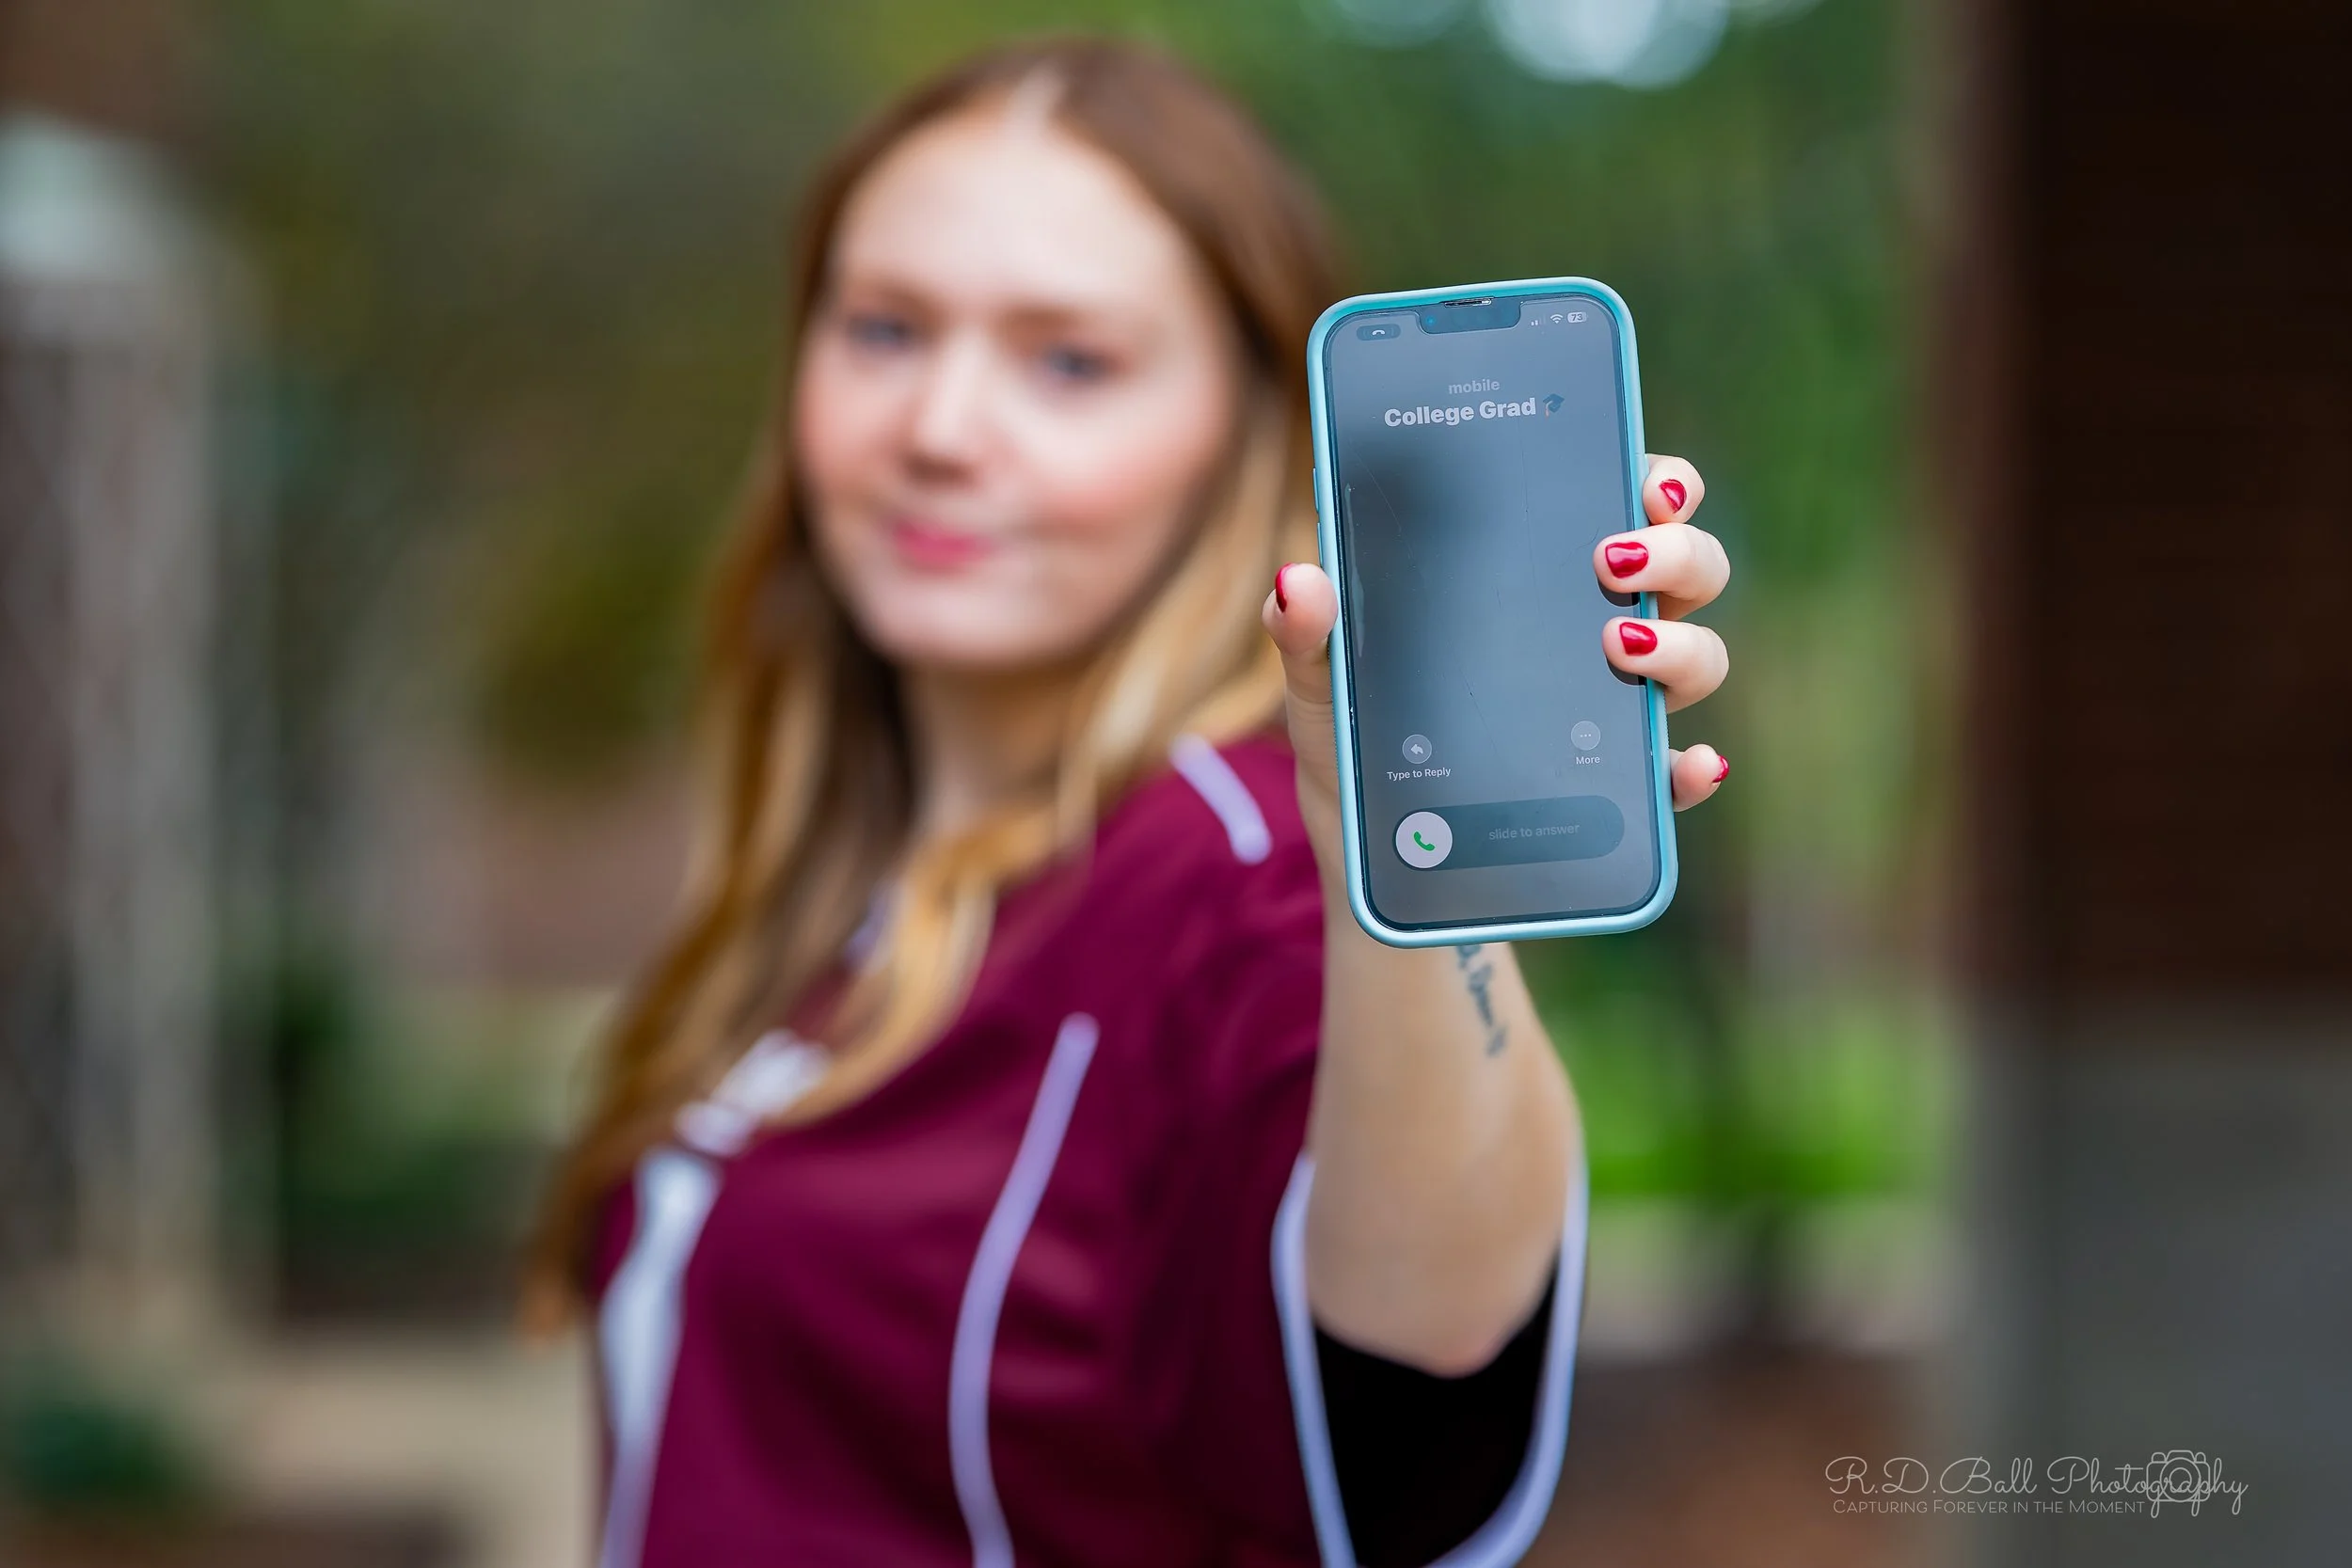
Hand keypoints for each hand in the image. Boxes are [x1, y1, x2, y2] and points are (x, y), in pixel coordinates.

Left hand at [1262, 453, 1731, 834]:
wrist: (1378, 874)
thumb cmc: (1359, 755)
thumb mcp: (1322, 690)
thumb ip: (1306, 633)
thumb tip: (1297, 579)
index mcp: (1534, 586)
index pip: (1619, 507)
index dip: (1655, 479)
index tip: (1645, 476)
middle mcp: (1595, 636)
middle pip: (1684, 570)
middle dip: (1677, 549)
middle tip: (1613, 559)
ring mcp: (1616, 715)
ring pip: (1698, 657)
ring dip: (1682, 645)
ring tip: (1618, 645)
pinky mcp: (1620, 796)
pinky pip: (1678, 775)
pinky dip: (1692, 767)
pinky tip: (1687, 762)